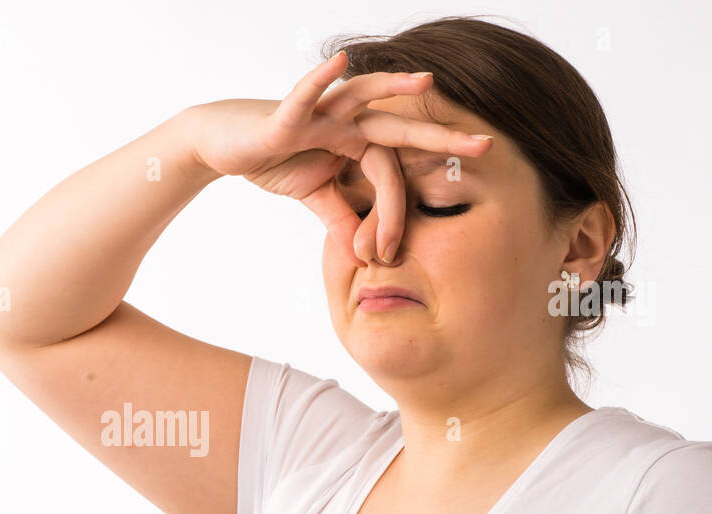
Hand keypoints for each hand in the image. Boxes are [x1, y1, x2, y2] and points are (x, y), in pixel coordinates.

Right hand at [184, 50, 493, 267]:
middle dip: (441, 137)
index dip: (396, 213)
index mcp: (357, 144)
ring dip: (393, 87)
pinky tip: (340, 62)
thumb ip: (343, 218)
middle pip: (399, 129)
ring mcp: (320, 114)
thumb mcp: (315, 197)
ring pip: (363, 98)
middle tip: (486, 146)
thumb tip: (364, 251)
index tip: (393, 253)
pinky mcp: (287, 115)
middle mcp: (346, 123)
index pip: (391, 175)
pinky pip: (306, 95)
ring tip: (426, 82)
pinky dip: (320, 80)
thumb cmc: (274, 160)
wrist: (226, 143)